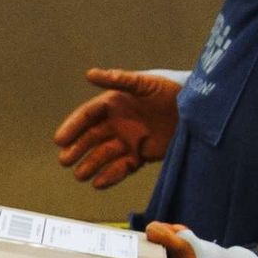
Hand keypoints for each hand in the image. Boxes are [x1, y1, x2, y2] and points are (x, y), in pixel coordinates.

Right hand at [55, 68, 186, 189]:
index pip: (87, 116)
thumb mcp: (144, 83)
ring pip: (103, 155)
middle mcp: (117, 123)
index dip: (72, 127)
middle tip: (64, 161)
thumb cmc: (170, 90)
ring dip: (90, 165)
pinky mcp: (141, 155)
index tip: (59, 140)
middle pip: (91, 138)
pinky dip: (111, 175)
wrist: (197, 110)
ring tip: (79, 176)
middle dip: (77, 149)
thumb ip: (118, 79)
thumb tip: (89, 74)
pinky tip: (99, 183)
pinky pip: (122, 167)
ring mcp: (128, 140)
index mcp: (114, 104)